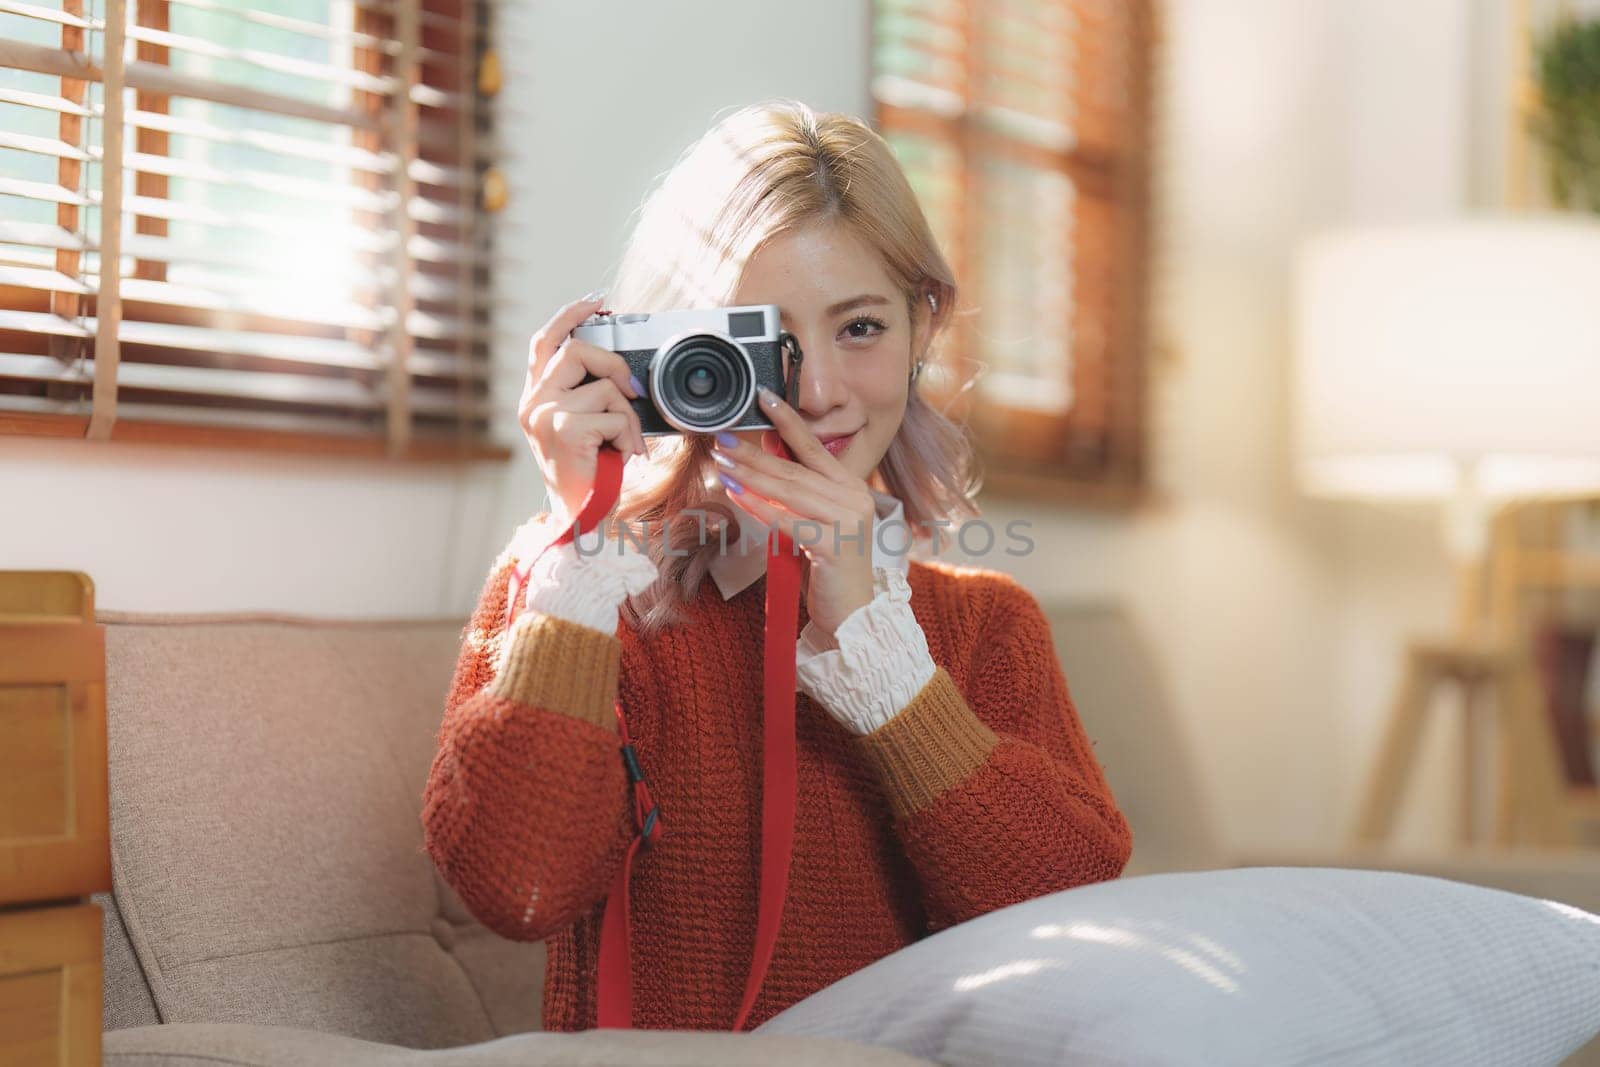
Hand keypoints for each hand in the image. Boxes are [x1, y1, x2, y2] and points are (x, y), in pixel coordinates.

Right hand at [517, 294, 647, 524]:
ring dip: (628, 415)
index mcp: (535, 397)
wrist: (579, 518)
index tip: (596, 302)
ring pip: (604, 387)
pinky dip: (629, 435)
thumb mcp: (586, 427)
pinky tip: (623, 456)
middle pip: (576, 351)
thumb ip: (590, 394)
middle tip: (632, 391)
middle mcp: (532, 402)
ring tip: (626, 442)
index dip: (569, 316)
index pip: (545, 341)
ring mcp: (544, 414)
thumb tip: (623, 372)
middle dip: (614, 365)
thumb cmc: (589, 474)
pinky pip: (614, 414)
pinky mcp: (563, 429)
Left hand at [710, 387, 875, 639]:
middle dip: (754, 452)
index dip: (789, 421)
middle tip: (722, 438)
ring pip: (789, 491)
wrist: (852, 615)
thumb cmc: (829, 569)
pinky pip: (786, 521)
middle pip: (795, 469)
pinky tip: (736, 493)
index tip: (764, 397)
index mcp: (853, 488)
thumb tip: (765, 454)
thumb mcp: (815, 522)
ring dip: (750, 475)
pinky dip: (758, 506)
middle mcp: (856, 499)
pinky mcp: (834, 546)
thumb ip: (798, 491)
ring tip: (721, 462)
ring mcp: (848, 522)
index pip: (815, 447)